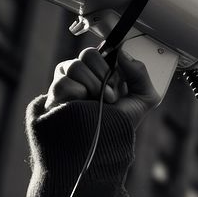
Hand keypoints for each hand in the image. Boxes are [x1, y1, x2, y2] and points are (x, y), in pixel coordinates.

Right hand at [44, 47, 158, 126]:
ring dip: (92, 85)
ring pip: (74, 66)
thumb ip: (140, 73)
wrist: (105, 146)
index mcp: (102, 73)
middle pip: (87, 54)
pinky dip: (76, 93)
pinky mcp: (54, 97)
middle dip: (104, 74)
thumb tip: (122, 53)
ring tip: (98, 102)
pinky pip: (62, 82)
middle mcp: (83, 76)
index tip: (119, 81)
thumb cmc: (120, 125)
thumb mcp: (144, 99)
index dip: (112, 64)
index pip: (101, 51)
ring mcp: (67, 85)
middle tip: (110, 95)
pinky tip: (82, 104)